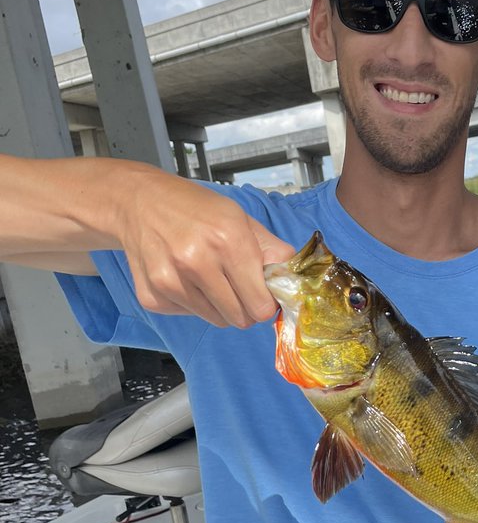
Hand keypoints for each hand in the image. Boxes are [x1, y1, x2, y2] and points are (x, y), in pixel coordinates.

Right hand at [118, 168, 295, 327]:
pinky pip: (190, 315)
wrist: (139, 202)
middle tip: (236, 284)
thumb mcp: (240, 217)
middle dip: (244, 306)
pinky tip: (184, 277)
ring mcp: (171, 281)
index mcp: (228, 240)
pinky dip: (193, 303)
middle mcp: (197, 262)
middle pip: (240, 318)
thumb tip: (292, 280)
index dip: (266, 302)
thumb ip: (271, 251)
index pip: (260, 304)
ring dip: (219, 305)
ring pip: (216, 320)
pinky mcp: (153, 295)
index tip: (262, 294)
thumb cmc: (195, 209)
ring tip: (208, 276)